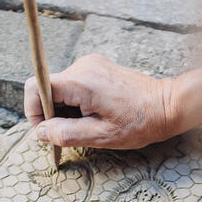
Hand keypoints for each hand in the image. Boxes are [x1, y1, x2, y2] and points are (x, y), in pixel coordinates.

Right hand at [24, 54, 177, 149]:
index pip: (36, 86)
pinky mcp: (96, 68)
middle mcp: (83, 67)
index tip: (46, 130)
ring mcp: (90, 65)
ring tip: (88, 124)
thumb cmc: (139, 123)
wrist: (167, 105)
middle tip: (72, 132)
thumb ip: (66, 133)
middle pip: (47, 88)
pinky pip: (73, 86)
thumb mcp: (101, 136)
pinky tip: (93, 115)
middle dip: (52, 114)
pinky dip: (75, 103)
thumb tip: (40, 132)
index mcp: (82, 82)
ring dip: (65, 110)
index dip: (34, 111)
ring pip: (59, 89)